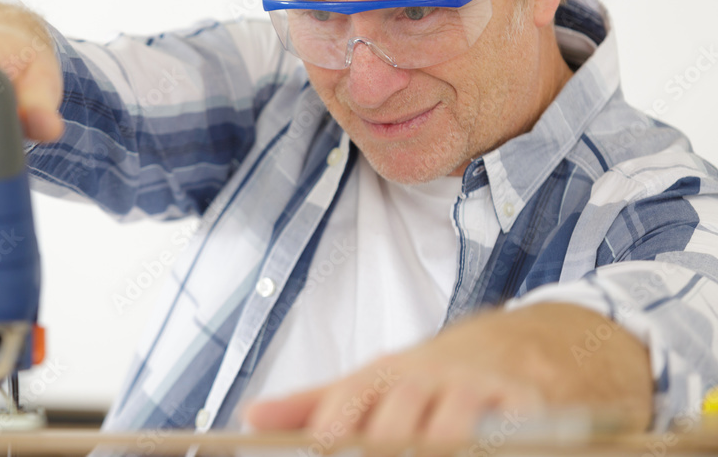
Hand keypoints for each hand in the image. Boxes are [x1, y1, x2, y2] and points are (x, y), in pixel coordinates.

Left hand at [244, 304, 651, 451]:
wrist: (534, 340)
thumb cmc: (440, 372)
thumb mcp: (380, 380)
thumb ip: (318, 403)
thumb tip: (251, 416)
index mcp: (390, 374)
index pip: (352, 400)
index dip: (335, 428)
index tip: (321, 447)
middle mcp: (433, 378)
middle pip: (399, 421)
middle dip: (387, 445)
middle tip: (374, 453)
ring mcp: (484, 392)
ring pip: (453, 429)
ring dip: (439, 443)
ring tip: (433, 450)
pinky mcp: (533, 409)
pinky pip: (513, 434)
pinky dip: (497, 441)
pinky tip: (485, 448)